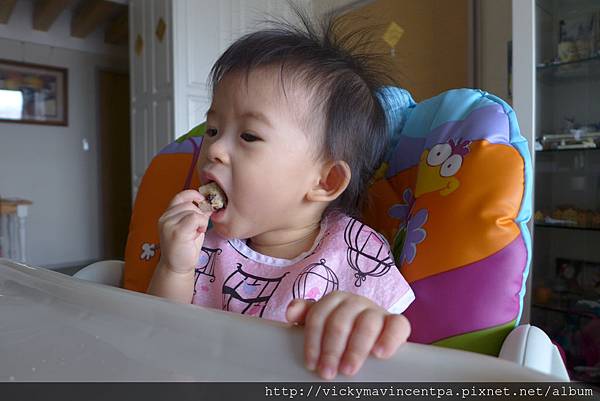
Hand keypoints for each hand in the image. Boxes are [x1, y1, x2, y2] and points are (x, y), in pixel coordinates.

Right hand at [158, 189, 211, 273]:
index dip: (193, 195)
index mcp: (167, 215)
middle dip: (199, 214)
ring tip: (196, 233)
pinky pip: (194, 218)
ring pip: (193, 211)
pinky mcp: (176, 231)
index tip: (202, 200)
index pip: (180, 196)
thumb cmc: (185, 248)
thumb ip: (196, 214)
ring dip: (201, 221)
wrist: (177, 267)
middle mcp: (165, 218)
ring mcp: (169, 224)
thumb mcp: (191, 227)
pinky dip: (201, 224)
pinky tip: (198, 233)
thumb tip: (209, 203)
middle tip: (198, 228)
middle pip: (189, 204)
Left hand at [286, 291, 409, 379]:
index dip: (313, 341)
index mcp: (335, 300)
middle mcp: (355, 302)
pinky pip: (398, 325)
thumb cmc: (342, 331)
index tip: (311, 363)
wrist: (374, 333)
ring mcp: (377, 310)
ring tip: (348, 369)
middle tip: (327, 372)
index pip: (318, 316)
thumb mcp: (322, 322)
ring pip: (366, 323)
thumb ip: (306, 314)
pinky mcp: (396, 322)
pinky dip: (389, 338)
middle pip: (340, 321)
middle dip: (331, 349)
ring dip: (356, 348)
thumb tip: (291, 312)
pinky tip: (380, 353)